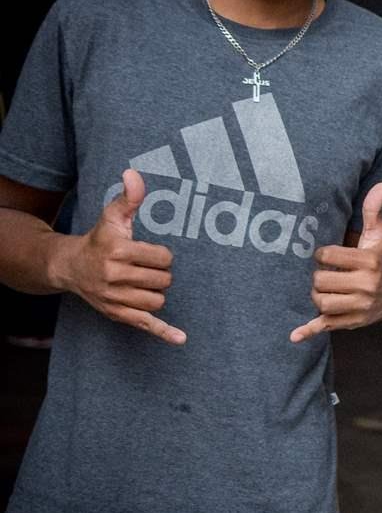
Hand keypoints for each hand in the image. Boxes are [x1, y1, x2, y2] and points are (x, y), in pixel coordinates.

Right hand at [54, 168, 183, 343]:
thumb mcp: (112, 216)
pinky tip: (181, 339)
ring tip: (142, 282)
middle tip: (145, 267)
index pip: (162, 257)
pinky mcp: (118, 314)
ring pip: (158, 300)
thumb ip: (128, 197)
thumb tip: (133, 173)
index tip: (150, 252)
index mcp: (117, 252)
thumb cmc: (100, 239)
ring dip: (157, 292)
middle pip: (163, 280)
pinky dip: (164, 332)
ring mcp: (115, 299)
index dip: (162, 254)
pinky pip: (145, 325)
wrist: (70, 267)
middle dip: (160, 273)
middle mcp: (114, 277)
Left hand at [291, 183, 381, 341]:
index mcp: (369, 261)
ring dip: (316, 295)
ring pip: (320, 301)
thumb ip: (374, 211)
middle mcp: (366, 286)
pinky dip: (309, 331)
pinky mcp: (353, 322)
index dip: (322, 255)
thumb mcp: (379, 235)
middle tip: (326, 274)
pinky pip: (327, 326)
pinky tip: (294, 334)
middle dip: (318, 277)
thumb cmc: (380, 260)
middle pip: (320, 281)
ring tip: (324, 289)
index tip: (326, 256)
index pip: (327, 256)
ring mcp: (360, 306)